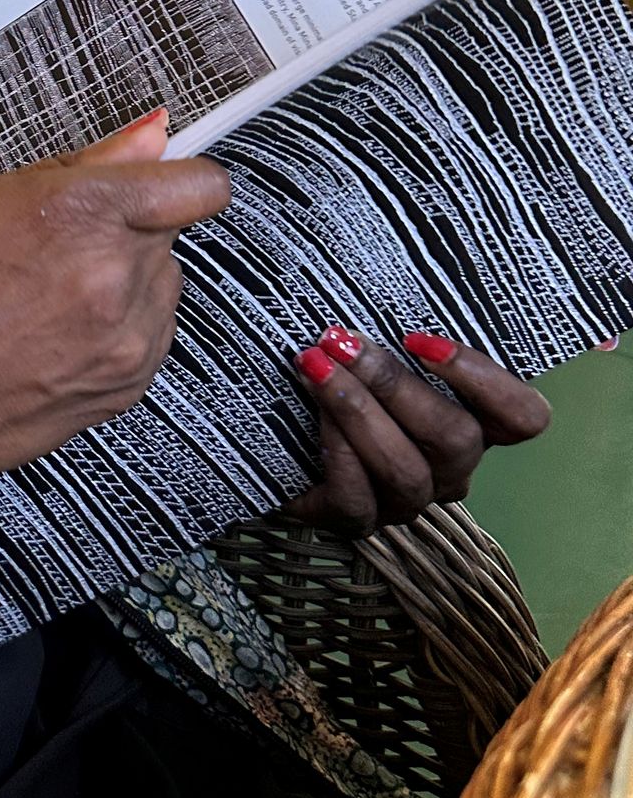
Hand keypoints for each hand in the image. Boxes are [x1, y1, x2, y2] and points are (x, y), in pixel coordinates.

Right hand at [0, 110, 231, 505]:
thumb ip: (84, 166)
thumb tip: (150, 136)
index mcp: (85, 213)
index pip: (198, 185)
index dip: (171, 181)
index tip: (148, 186)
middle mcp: (118, 276)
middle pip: (168, 234)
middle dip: (123, 232)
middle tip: (52, 251)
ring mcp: (127, 339)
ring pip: (161, 288)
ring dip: (123, 284)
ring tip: (45, 301)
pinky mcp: (126, 388)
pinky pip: (147, 339)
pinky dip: (114, 333)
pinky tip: (52, 337)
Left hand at [286, 326, 550, 535]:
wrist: (275, 438)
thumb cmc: (340, 378)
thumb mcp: (374, 352)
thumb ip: (395, 332)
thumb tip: (383, 276)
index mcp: (473, 424)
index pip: (523, 417)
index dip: (485, 379)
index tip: (419, 339)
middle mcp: (449, 469)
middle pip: (454, 437)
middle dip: (393, 383)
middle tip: (340, 341)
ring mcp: (406, 500)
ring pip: (405, 468)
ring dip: (356, 410)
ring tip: (314, 366)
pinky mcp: (358, 521)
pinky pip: (358, 498)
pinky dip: (336, 452)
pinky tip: (312, 418)